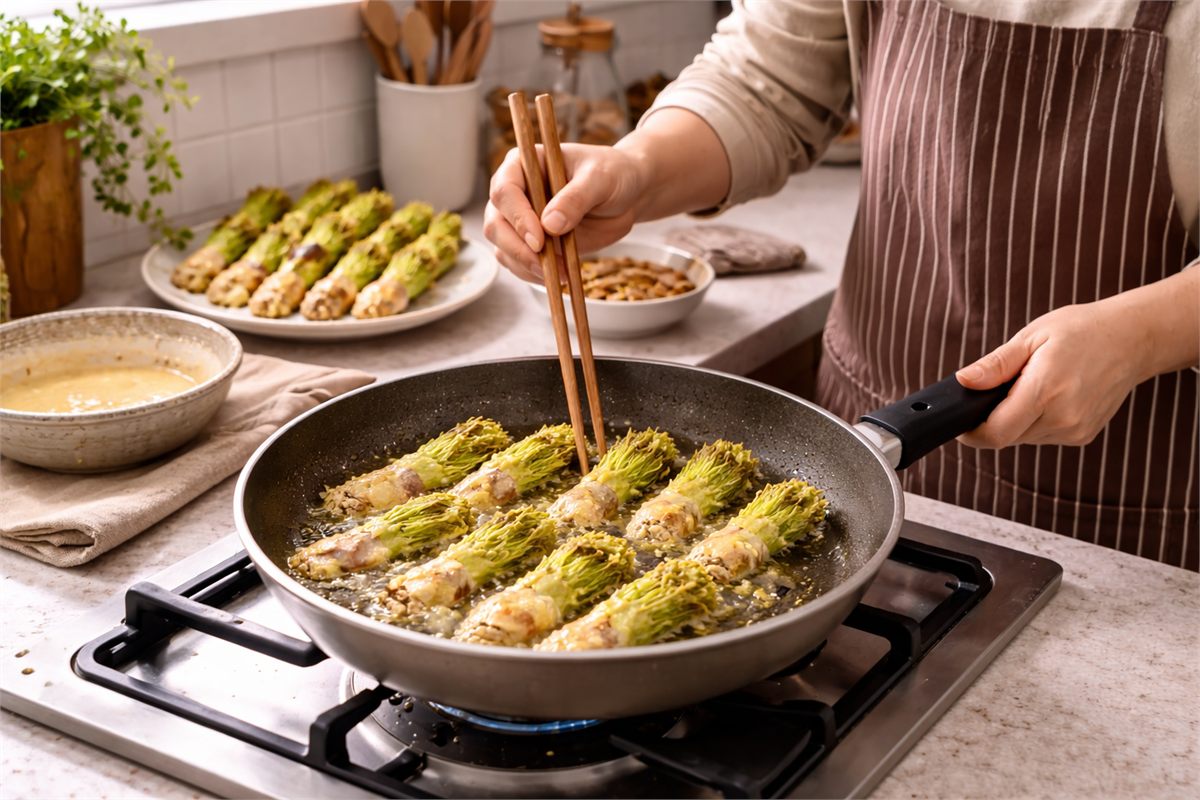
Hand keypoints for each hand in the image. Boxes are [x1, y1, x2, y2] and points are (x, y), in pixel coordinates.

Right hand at [483, 143, 649, 281]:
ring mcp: (519, 219)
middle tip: (546, 265)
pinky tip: (558, 276)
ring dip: (527, 266)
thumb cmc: (612, 175)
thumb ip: (576, 198)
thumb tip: (549, 224)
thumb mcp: (600, 179)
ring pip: (503, 248)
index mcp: (523, 164)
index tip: (539, 240)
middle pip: (496, 224)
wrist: (624, 196)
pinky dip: (534, 274)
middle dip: (518, 249)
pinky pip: (519, 264)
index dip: (517, 217)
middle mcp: (514, 192)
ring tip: (559, 274)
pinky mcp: (530, 243)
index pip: (504, 191)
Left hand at [954, 301, 1153, 447]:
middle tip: (997, 390)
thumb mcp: (1032, 337)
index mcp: (1046, 390)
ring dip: (1013, 420)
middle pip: (1006, 437)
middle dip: (991, 420)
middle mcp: (1063, 418)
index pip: (995, 433)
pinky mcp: (1082, 436)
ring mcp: (1075, 430)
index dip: (971, 432)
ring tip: (1028, 386)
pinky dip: (1034, 421)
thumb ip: (995, 365)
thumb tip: (963, 381)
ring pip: (1023, 438)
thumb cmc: (1082, 330)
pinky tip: (1047, 397)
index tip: (960, 421)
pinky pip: (1042, 436)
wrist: (1133, 339)